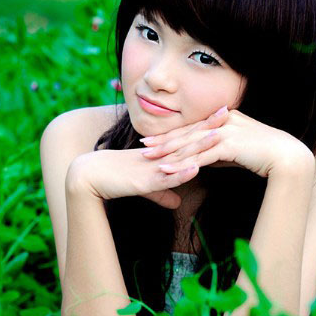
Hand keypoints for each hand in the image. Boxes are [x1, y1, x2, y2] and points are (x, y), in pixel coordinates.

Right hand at [66, 107, 229, 208]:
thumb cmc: (113, 180)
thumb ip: (161, 193)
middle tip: (229, 112)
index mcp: (157, 155)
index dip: (203, 127)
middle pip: (186, 140)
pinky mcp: (142, 181)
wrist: (87, 177)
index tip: (222, 116)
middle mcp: (156, 157)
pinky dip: (180, 173)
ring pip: (178, 155)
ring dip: (199, 146)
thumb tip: (178, 203)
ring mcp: (150, 167)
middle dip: (208, 127)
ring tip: (220, 136)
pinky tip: (195, 168)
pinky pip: (164, 178)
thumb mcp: (142, 187)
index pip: (184, 138)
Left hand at [140, 109, 314, 178]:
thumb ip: (221, 150)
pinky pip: (201, 156)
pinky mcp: (230, 145)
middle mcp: (223, 121)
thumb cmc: (265, 155)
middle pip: (187, 132)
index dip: (172, 134)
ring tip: (149, 158)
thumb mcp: (239, 150)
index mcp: (225, 118)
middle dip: (164, 140)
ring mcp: (227, 131)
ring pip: (191, 143)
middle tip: (143, 146)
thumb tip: (205, 158)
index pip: (192, 127)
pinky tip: (167, 169)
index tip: (154, 139)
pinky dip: (182, 163)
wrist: (288, 157)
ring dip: (168, 152)